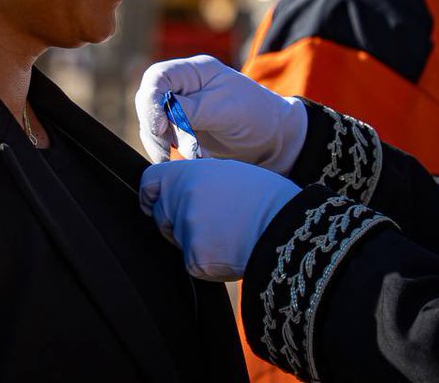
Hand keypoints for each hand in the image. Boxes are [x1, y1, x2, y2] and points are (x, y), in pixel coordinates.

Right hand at [135, 55, 306, 173]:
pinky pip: (160, 138)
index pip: (157, 77)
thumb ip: (191, 109)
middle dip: (154, 127)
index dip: (151, 100)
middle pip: (148, 101)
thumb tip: (162, 111)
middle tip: (167, 150)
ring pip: (151, 123)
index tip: (160, 126)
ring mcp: (179, 108)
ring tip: (191, 156)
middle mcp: (182, 86)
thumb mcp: (226, 109)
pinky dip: (168, 151)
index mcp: (194, 71)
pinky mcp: (179, 129)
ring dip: (162, 143)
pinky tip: (189, 159)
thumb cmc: (256, 116)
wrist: (274, 142)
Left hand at [140, 158, 299, 280]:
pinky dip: (208, 263)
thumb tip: (181, 189)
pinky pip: (193, 264)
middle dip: (176, 222)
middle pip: (161, 215)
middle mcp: (179, 199)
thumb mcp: (228, 173)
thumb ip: (197, 181)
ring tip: (229, 235)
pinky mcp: (194, 258)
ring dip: (194, 242)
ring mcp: (185, 229)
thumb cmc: (266, 198)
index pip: (149, 182)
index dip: (151, 195)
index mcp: (186, 173)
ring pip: (178, 240)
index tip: (155, 203)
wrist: (289, 228)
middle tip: (210, 224)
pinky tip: (232, 253)